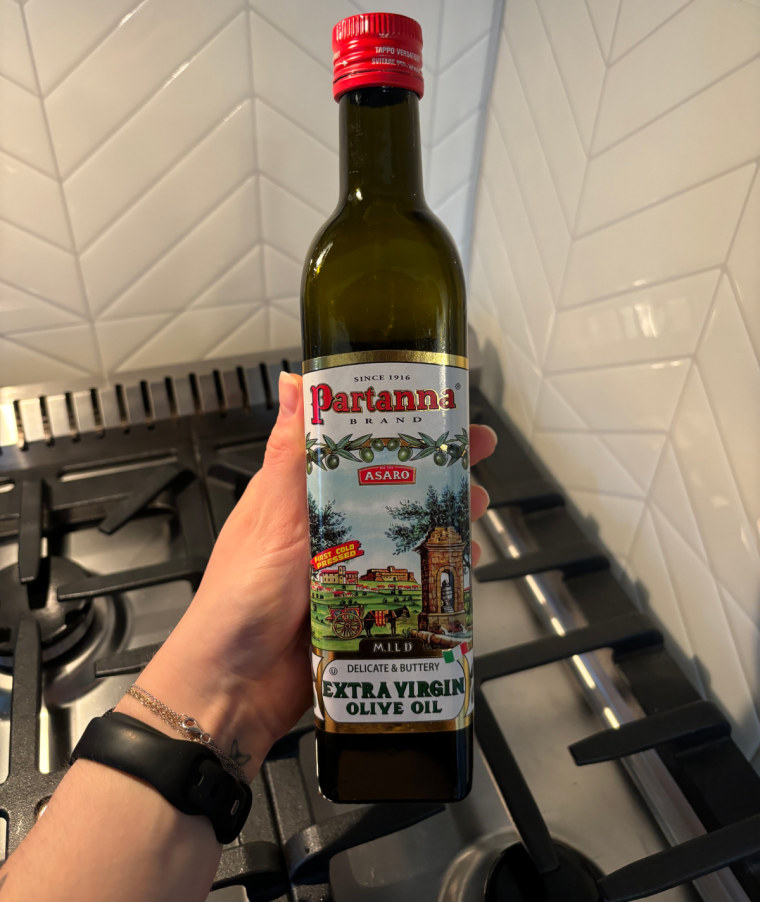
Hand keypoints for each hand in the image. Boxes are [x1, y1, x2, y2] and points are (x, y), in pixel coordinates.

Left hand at [125, 373, 496, 777]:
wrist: (233, 692)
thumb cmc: (238, 603)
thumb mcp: (271, 521)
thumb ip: (289, 457)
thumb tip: (294, 384)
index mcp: (296, 497)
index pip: (352, 445)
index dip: (395, 424)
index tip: (435, 409)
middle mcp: (322, 527)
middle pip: (386, 487)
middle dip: (432, 470)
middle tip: (475, 456)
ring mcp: (341, 568)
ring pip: (399, 532)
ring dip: (438, 518)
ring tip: (475, 508)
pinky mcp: (356, 607)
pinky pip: (401, 580)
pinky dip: (430, 570)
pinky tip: (456, 566)